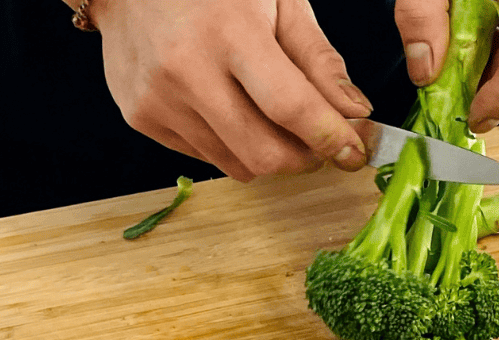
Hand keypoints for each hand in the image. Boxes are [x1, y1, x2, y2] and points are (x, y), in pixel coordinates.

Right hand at [89, 0, 373, 180]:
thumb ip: (319, 60)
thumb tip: (355, 113)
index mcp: (229, 31)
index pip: (290, 106)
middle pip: (264, 153)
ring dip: (270, 154)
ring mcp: (159, 98)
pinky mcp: (142, 117)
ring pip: (238, 165)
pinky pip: (207, 157)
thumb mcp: (279, 1)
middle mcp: (188, 70)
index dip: (330, 137)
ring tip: (273, 120)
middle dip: (303, 158)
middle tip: (317, 141)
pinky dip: (232, 146)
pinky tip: (230, 109)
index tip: (355, 152)